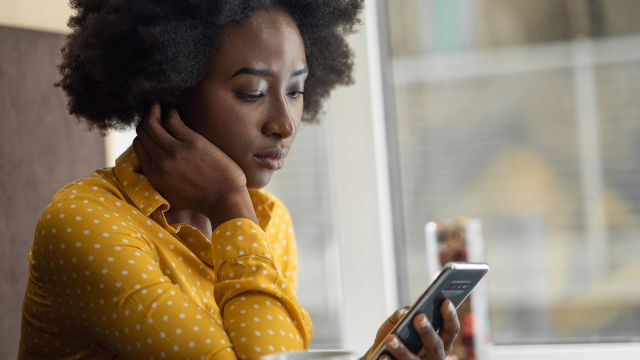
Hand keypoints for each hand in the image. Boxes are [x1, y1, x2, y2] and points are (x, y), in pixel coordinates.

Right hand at [133, 103, 255, 224]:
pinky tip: (175, 108)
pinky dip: (170, 110)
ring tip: (160, 103)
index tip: (151, 127)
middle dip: (147, 118)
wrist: (225, 200)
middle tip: (154, 110)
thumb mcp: (170, 197)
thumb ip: (157, 182)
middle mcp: (160, 161)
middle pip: (143, 131)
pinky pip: (172, 119)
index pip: (138, 144)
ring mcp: (175, 151)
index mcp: (153, 174)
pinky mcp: (192, 142)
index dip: (143, 133)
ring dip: (154, 109)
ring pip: (153, 122)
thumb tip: (150, 169)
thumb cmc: (202, 201)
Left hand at [364, 300, 459, 359]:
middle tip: (419, 317)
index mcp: (440, 342)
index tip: (446, 301)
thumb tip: (405, 313)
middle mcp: (435, 357)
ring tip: (390, 338)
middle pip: (435, 345)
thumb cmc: (396, 337)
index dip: (450, 316)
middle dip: (427, 331)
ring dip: (402, 349)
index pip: (451, 330)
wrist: (381, 357)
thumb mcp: (398, 323)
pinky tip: (383, 356)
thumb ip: (402, 315)